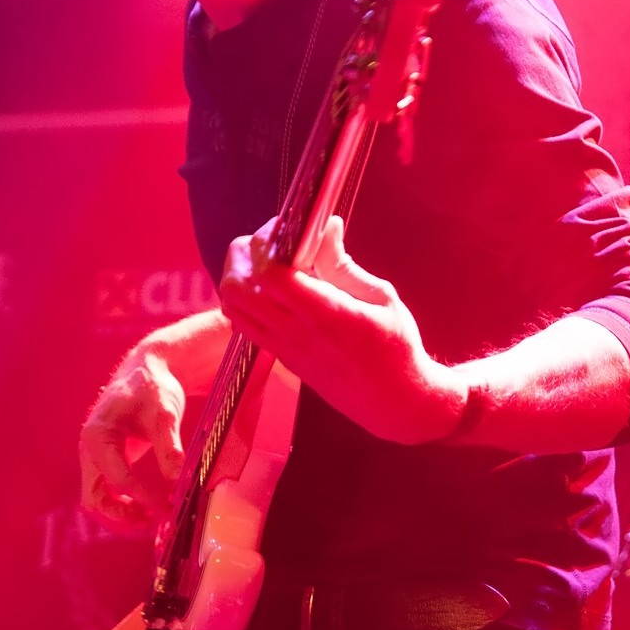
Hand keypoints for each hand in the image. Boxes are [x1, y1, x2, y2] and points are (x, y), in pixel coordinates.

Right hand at [79, 349, 185, 531]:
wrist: (146, 371)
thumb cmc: (153, 387)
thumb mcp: (164, 412)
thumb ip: (168, 444)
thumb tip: (175, 478)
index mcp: (97, 434)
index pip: (117, 478)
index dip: (142, 496)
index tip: (167, 506)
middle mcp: (89, 448)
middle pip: (94, 497)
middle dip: (121, 515)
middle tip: (153, 521)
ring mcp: (94, 456)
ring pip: (96, 498)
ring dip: (119, 514)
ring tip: (150, 518)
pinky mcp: (105, 460)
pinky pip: (106, 491)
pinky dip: (121, 504)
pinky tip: (146, 507)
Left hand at [219, 216, 466, 443]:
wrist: (393, 402)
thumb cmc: (396, 347)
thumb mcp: (381, 298)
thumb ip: (343, 265)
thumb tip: (326, 226)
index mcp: (325, 314)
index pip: (269, 275)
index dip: (267, 243)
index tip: (285, 228)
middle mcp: (296, 332)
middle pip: (237, 288)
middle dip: (243, 255)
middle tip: (269, 242)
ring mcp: (284, 347)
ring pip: (233, 307)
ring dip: (240, 277)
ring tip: (268, 262)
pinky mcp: (281, 357)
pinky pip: (245, 324)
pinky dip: (245, 299)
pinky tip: (272, 288)